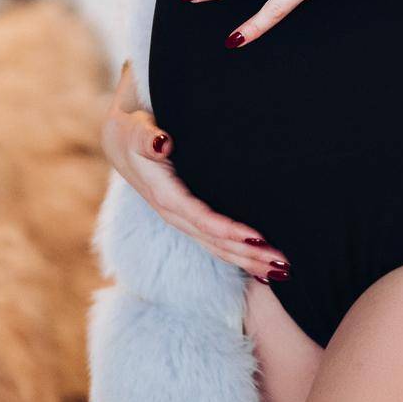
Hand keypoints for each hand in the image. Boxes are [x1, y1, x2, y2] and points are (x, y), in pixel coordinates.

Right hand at [100, 60, 291, 282]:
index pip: (200, 217)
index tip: (257, 238)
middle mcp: (173, 214)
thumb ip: (146, 137)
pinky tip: (261, 267)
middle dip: (248, 255)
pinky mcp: (188, 219)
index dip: (228, 230)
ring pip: (217, 247)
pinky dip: (238, 256)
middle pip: (214, 241)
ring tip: (282, 271)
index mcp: (164, 194)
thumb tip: (161, 142)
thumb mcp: (136, 130)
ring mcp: (181, 220)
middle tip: (283, 264)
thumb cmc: (132, 130)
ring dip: (248, 261)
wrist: (119, 140)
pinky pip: (215, 243)